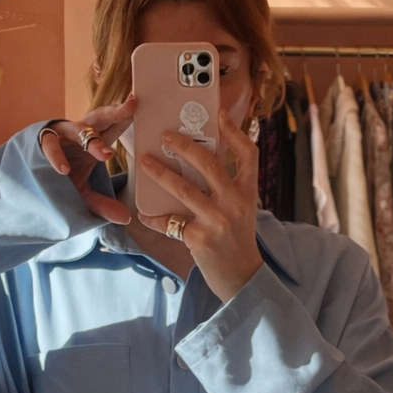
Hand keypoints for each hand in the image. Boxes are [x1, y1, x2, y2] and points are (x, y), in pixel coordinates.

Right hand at [39, 97, 135, 224]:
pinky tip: (63, 170)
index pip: (114, 126)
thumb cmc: (63, 178)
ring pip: (77, 129)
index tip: (142, 108)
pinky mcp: (43, 141)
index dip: (127, 117)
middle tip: (133, 105)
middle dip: (116, 111)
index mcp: (93, 139)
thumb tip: (126, 218)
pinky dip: (56, 157)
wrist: (32, 176)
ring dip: (91, 140)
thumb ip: (103, 204)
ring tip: (106, 155)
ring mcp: (62, 134)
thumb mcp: (84, 194)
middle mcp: (80, 132)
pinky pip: (50, 145)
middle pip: (100, 117)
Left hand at [138, 109, 262, 302]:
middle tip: (164, 135)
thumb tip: (198, 163)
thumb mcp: (241, 210)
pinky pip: (170, 222)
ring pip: (184, 190)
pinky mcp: (199, 239)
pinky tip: (144, 214)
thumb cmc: (236, 241)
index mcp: (247, 193)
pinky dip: (155, 218)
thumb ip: (227, 188)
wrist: (240, 278)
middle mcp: (234, 204)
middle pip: (209, 165)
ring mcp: (217, 221)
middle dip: (184, 146)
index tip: (219, 114)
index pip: (248, 155)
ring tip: (144, 162)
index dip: (235, 132)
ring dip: (161, 173)